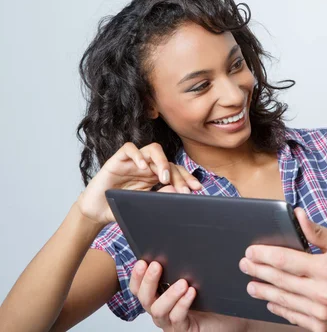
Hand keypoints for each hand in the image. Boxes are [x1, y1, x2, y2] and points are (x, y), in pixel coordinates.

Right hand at [76, 142, 201, 225]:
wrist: (96, 212)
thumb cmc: (119, 208)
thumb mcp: (144, 204)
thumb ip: (159, 197)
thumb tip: (177, 192)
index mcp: (154, 177)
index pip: (175, 171)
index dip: (187, 178)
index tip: (197, 189)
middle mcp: (147, 167)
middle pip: (168, 161)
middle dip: (178, 175)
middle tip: (184, 189)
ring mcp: (133, 162)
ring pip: (153, 150)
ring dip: (162, 162)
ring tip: (164, 178)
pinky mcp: (117, 160)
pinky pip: (129, 149)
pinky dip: (138, 155)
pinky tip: (143, 168)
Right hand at [130, 261, 248, 331]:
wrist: (230, 319)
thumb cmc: (212, 299)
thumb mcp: (198, 278)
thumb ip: (187, 265)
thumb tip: (184, 240)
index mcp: (160, 295)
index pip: (139, 287)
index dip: (137, 276)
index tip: (142, 261)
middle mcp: (162, 309)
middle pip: (144, 298)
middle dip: (148, 281)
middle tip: (157, 265)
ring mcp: (170, 321)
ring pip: (158, 309)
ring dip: (168, 294)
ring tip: (182, 282)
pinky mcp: (183, 329)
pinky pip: (177, 318)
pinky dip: (182, 304)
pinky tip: (191, 293)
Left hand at [239, 209, 326, 331]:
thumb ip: (317, 232)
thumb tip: (297, 215)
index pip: (286, 260)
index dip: (264, 255)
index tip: (251, 251)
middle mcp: (323, 293)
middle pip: (280, 281)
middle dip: (258, 271)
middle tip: (245, 265)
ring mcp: (322, 314)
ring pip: (283, 301)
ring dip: (264, 291)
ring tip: (251, 284)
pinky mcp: (322, 328)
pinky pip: (294, 317)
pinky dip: (280, 308)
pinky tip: (271, 300)